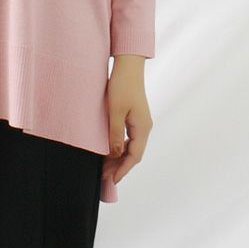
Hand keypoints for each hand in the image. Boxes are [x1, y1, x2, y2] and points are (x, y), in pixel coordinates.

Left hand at [102, 55, 152, 185]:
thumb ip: (116, 134)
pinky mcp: (135, 116)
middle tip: (103, 176)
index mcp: (142, 127)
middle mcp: (145, 127)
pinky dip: (120, 146)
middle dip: (119, 166)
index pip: (134, 156)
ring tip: (104, 166)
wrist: (128, 66)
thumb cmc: (122, 86)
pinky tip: (109, 149)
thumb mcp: (115, 111)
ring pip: (131, 146)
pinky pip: (129, 137)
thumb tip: (116, 154)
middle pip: (133, 153)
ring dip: (119, 157)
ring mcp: (141, 121)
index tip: (112, 180)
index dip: (123, 170)